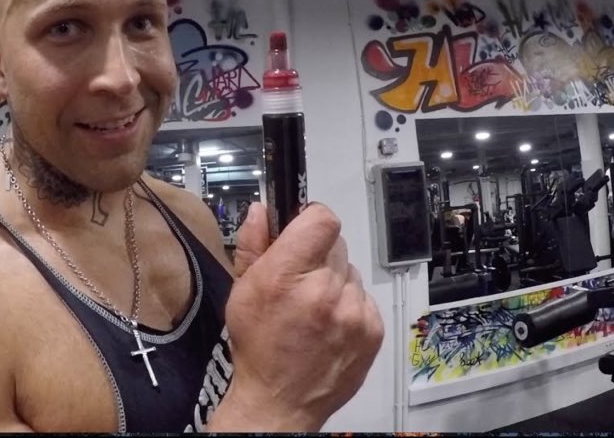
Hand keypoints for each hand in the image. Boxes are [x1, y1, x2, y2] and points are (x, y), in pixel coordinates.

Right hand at [220, 202, 383, 430]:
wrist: (281, 401)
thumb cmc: (259, 348)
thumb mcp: (241, 291)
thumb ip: (252, 245)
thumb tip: (261, 211)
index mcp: (286, 277)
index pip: (321, 219)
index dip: (311, 218)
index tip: (303, 229)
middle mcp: (324, 291)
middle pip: (335, 243)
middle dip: (317, 255)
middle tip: (300, 280)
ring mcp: (353, 312)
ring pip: (350, 271)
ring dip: (334, 282)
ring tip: (313, 308)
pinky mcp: (372, 329)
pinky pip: (363, 297)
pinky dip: (348, 305)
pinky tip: (329, 324)